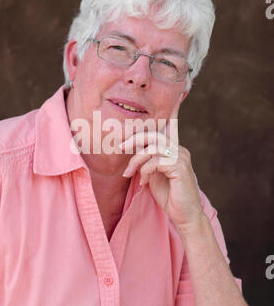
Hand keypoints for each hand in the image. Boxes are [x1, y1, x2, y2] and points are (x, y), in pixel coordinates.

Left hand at [120, 93, 204, 231]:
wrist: (184, 215)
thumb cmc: (169, 195)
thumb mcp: (154, 175)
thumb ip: (147, 161)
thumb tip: (134, 154)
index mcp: (173, 148)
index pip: (171, 124)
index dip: (173, 108)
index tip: (178, 90)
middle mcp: (179, 148)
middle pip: (153, 134)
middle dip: (133, 139)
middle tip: (120, 147)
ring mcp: (181, 157)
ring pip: (152, 147)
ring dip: (136, 160)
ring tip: (128, 173)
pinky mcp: (179, 167)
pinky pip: (156, 160)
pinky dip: (146, 170)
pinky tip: (144, 182)